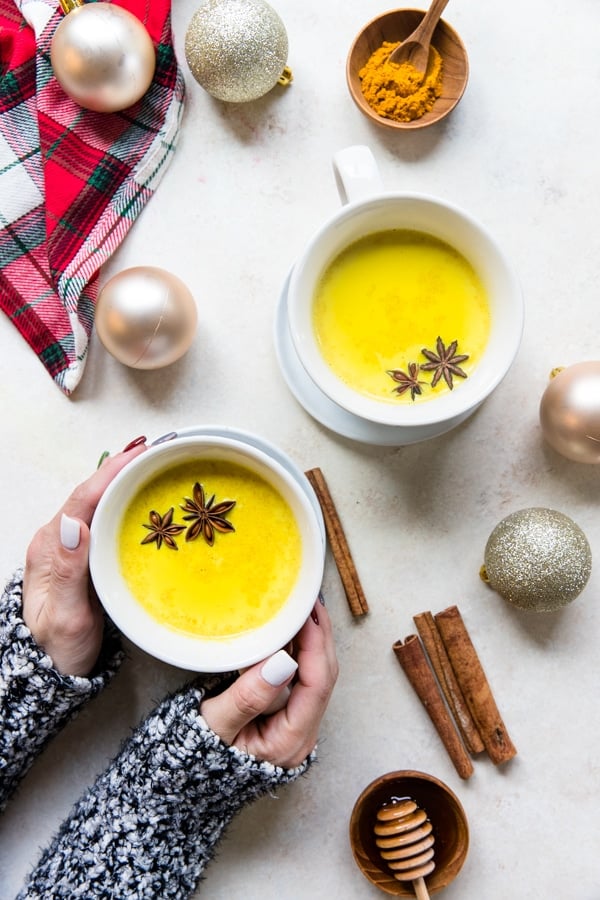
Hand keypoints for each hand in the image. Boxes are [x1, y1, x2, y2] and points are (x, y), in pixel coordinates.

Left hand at [22, 441, 146, 676]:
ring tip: (158, 465)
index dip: (112, 472)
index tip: (141, 452)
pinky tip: (145, 498)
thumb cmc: (58, 649)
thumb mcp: (64, 615)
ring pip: (99, 504)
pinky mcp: (83, 557)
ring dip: (126, 481)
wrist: (50, 674)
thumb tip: (75, 523)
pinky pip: (104, 520)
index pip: (82, 499)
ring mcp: (70, 548)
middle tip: (160, 450)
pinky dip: (126, 502)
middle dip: (124, 467)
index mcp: (49, 548)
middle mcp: (57, 541)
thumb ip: (69, 570)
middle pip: (92, 493)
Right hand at [201, 599, 337, 767]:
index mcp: (290, 742)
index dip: (315, 644)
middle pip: (323, 677)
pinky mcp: (286, 716)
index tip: (305, 614)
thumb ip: (248, 697)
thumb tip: (283, 661)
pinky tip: (291, 631)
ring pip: (315, 675)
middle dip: (320, 636)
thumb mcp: (215, 724)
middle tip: (309, 602)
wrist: (182, 777)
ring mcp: (295, 726)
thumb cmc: (196, 755)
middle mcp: (301, 735)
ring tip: (303, 609)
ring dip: (312, 640)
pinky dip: (299, 651)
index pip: (317, 685)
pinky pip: (301, 678)